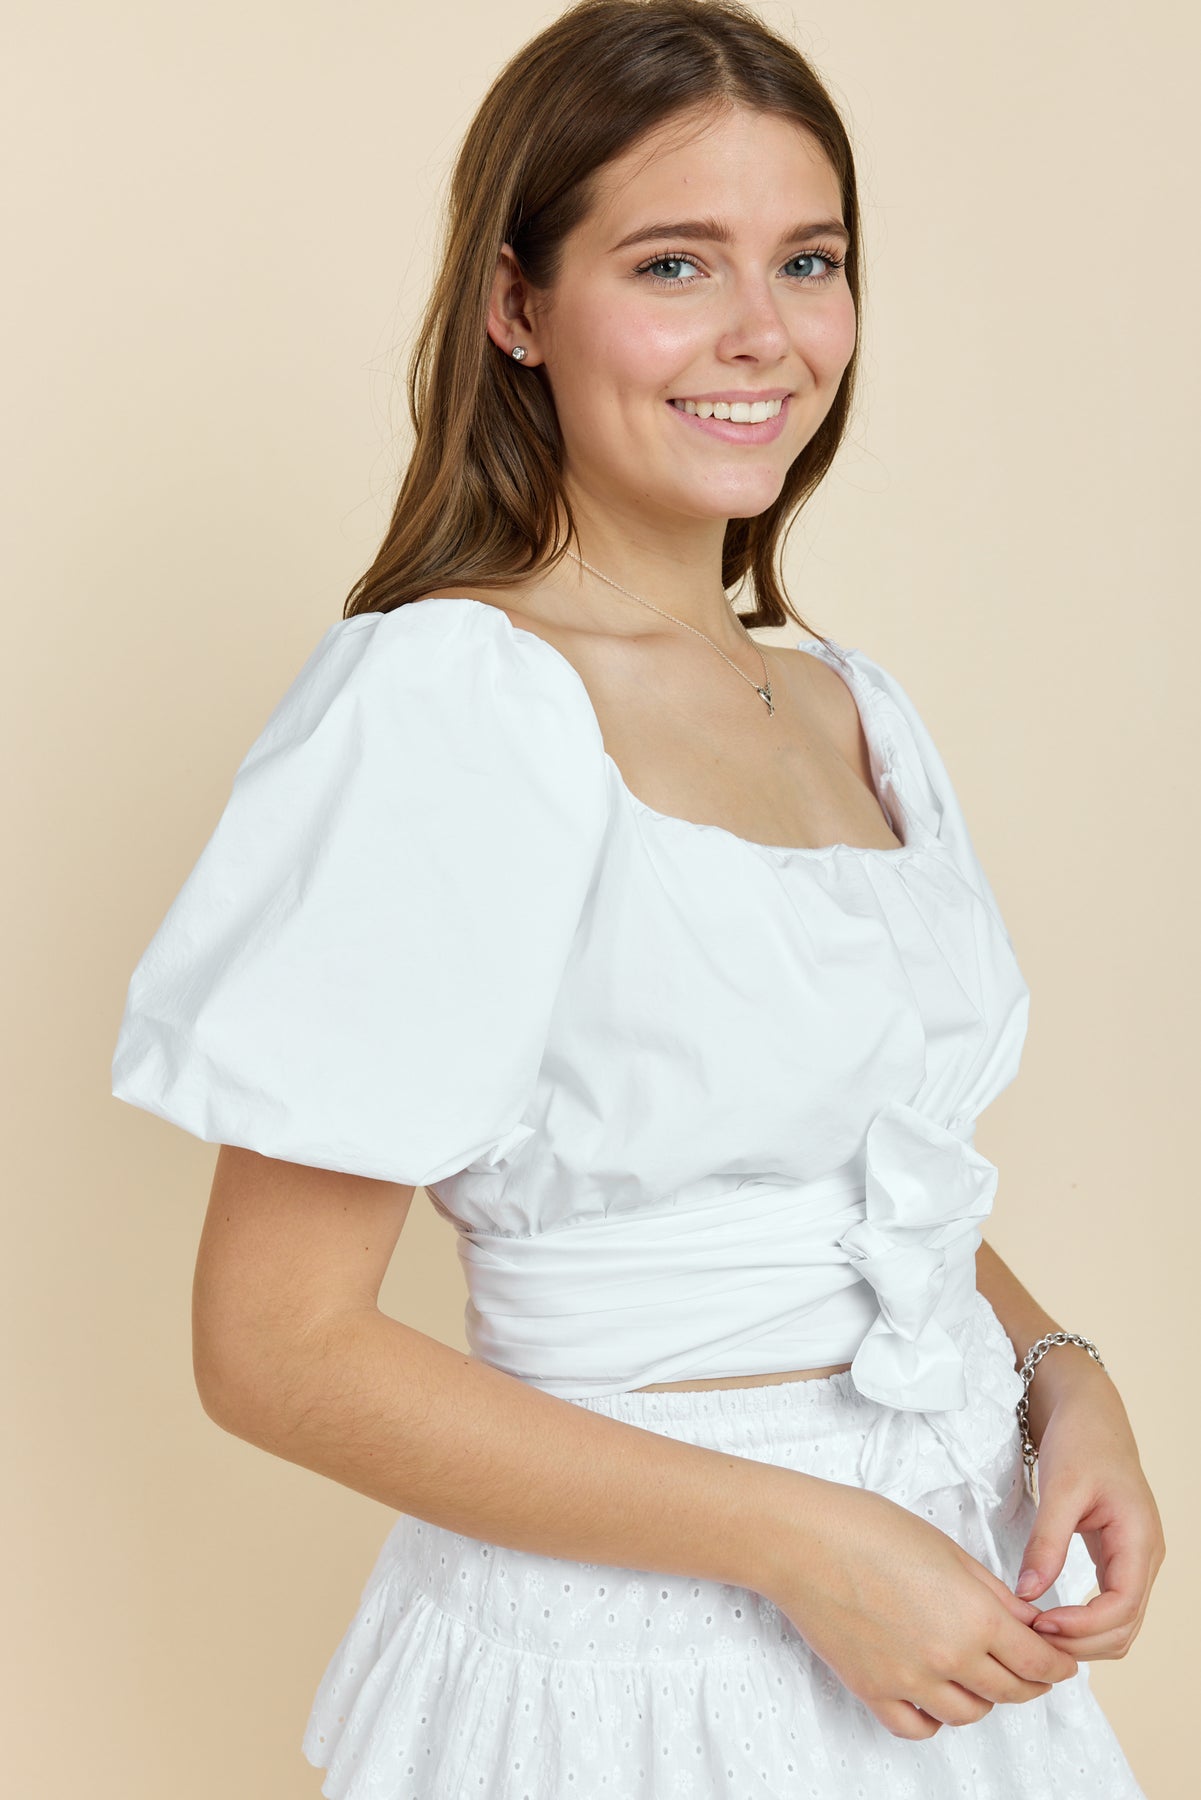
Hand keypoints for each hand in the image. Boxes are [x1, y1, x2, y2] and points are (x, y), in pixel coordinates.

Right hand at [759, 1479, 1080, 1739]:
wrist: (804, 1541)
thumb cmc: (869, 1528)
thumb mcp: (947, 1548)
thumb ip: (992, 1592)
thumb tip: (1024, 1622)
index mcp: (974, 1616)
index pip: (1037, 1661)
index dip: (1057, 1664)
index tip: (1061, 1662)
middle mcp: (948, 1657)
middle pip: (1011, 1691)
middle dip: (1029, 1681)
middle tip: (1029, 1667)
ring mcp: (909, 1680)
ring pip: (970, 1714)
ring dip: (983, 1697)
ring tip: (977, 1672)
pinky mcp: (874, 1691)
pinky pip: (919, 1727)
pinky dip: (935, 1717)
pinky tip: (936, 1695)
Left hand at [1016, 1356, 1166, 1659]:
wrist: (1091, 1414)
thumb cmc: (1081, 1442)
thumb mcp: (1061, 1488)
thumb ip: (1046, 1542)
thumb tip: (1027, 1593)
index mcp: (1139, 1541)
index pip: (1122, 1608)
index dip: (1082, 1627)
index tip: (1040, 1623)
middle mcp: (1145, 1559)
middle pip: (1124, 1628)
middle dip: (1080, 1642)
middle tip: (1031, 1637)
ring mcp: (1135, 1562)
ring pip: (1120, 1625)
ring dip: (1082, 1639)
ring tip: (1036, 1631)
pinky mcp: (1119, 1560)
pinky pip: (1110, 1607)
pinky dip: (1084, 1623)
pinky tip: (1050, 1617)